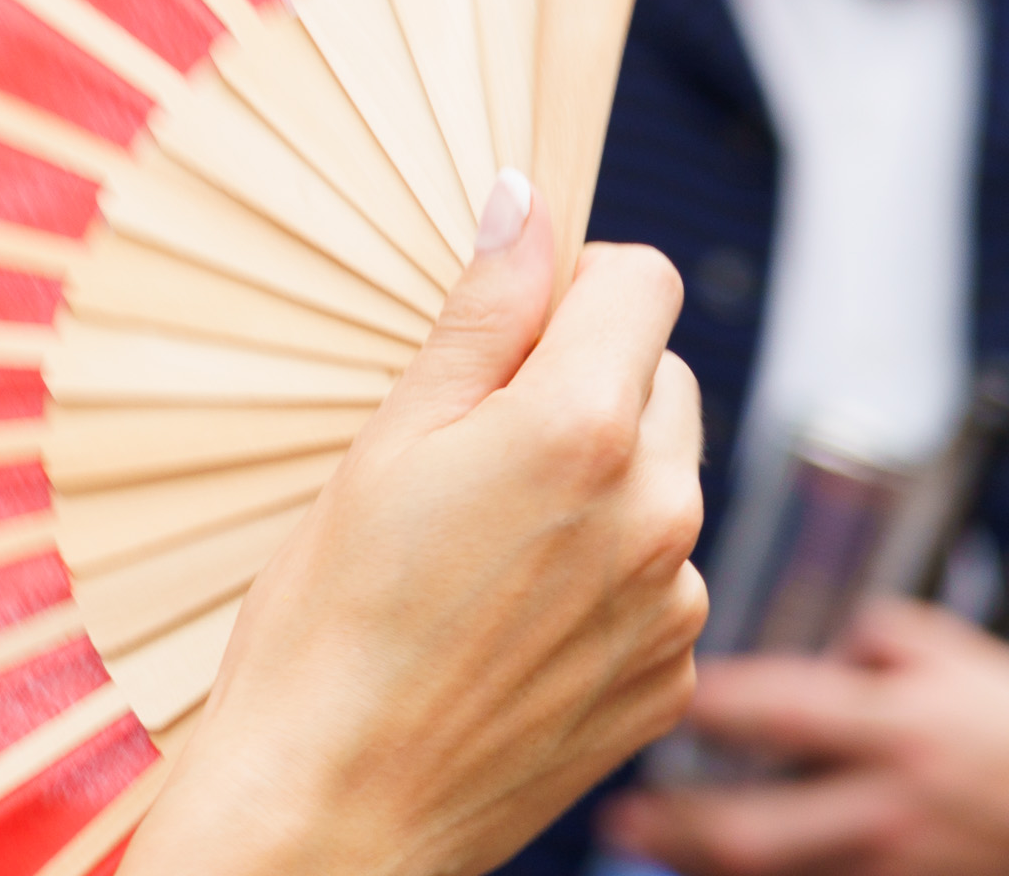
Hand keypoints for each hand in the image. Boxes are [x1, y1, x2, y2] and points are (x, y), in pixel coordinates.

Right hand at [133, 176, 708, 875]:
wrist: (337, 803)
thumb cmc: (333, 618)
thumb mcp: (389, 438)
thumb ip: (481, 315)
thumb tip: (526, 204)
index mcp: (582, 428)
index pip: (639, 280)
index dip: (570, 281)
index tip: (507, 323)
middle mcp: (659, 510)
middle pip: (658, 378)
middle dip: (584, 381)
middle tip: (471, 444)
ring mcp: (675, 605)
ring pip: (661, 482)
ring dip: (597, 482)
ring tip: (480, 545)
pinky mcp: (669, 680)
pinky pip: (657, 581)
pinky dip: (602, 577)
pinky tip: (507, 615)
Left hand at [605, 601, 1008, 875]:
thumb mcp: (954, 654)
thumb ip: (866, 641)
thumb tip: (795, 645)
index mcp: (901, 726)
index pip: (770, 711)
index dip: (694, 701)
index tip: (636, 687)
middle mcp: (896, 808)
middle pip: (755, 833)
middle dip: (675, 829)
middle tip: (617, 814)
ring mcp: (910, 872)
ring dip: (711, 871)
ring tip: (654, 851)